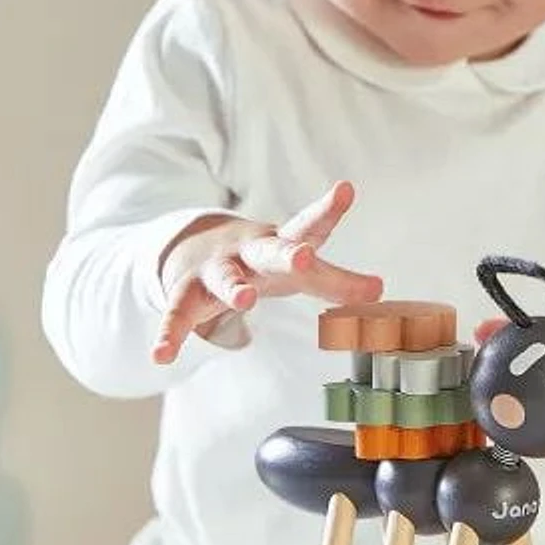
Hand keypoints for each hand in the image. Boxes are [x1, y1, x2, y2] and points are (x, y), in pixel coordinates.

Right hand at [153, 180, 381, 363]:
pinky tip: (161, 355)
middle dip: (287, 253)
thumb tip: (382, 290)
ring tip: (244, 301)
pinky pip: (179, 314)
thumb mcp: (300, 269)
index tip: (346, 189)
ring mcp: (215, 270)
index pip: (309, 225)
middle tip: (304, 257)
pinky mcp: (187, 294)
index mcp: (281, 243)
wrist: (196, 250)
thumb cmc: (263, 262)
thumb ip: (336, 281)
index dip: (328, 210)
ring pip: (223, 278)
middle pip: (269, 249)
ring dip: (234, 287)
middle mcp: (248, 252)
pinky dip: (171, 334)